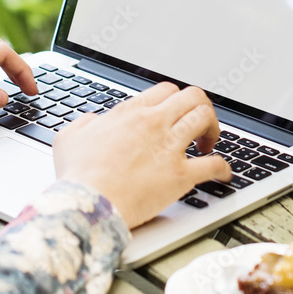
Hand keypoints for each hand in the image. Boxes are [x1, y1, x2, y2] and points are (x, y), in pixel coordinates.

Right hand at [53, 82, 231, 228]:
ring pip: (205, 118)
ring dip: (213, 129)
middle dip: (200, 106)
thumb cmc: (77, 175)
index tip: (175, 113)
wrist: (88, 203)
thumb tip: (94, 121)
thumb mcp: (69, 138)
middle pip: (192, 97)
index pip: (165, 90)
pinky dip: (223, 168)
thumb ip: (85, 123)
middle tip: (198, 124)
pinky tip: (222, 173)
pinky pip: (213, 164)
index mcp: (130, 112)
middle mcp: (154, 123)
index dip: (174, 100)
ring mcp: (169, 147)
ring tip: (208, 143)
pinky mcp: (180, 175)